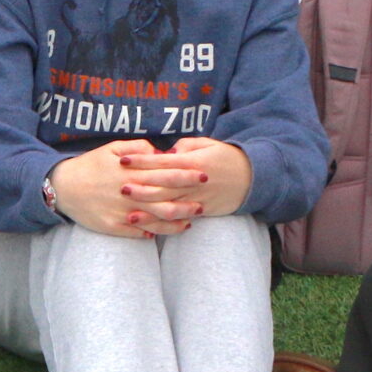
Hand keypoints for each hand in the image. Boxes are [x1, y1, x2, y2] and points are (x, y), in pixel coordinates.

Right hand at [49, 141, 206, 236]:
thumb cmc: (90, 165)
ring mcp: (121, 212)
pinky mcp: (112, 227)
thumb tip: (160, 153)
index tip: (204, 174)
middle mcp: (128, 193)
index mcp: (130, 172)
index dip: (186, 174)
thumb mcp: (111, 148)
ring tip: (190, 220)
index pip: (165, 173)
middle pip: (165, 198)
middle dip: (187, 200)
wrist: (62, 187)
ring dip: (175, 221)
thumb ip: (138, 147)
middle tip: (205, 201)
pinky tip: (166, 231)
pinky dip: (154, 232)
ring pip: (155, 220)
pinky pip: (138, 233)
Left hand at [125, 137, 253, 218]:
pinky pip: (180, 218)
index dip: (141, 161)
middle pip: (162, 186)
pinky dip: (164, 224)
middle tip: (119, 187)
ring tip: (128, 213)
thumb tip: (165, 153)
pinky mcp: (203, 211)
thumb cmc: (226, 157)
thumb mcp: (207, 144)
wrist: (252, 177)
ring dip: (148, 211)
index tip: (122, 160)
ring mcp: (198, 198)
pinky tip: (150, 227)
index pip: (161, 162)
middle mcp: (193, 181)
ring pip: (169, 206)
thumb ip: (185, 146)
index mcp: (192, 161)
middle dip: (140, 187)